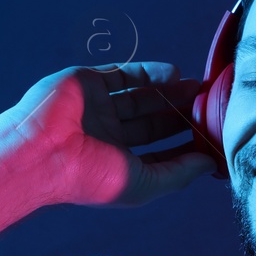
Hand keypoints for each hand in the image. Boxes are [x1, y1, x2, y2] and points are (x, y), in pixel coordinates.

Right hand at [0, 62, 219, 208]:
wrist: (43, 152)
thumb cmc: (90, 176)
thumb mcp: (144, 182)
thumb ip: (178, 173)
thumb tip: (209, 163)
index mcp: (116, 162)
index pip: (158, 152)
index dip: (185, 145)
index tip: (212, 136)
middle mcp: (106, 135)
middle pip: (153, 122)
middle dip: (181, 114)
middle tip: (209, 106)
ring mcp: (97, 108)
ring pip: (141, 97)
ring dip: (170, 92)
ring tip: (198, 88)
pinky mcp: (88, 82)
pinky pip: (124, 74)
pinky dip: (150, 73)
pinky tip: (174, 74)